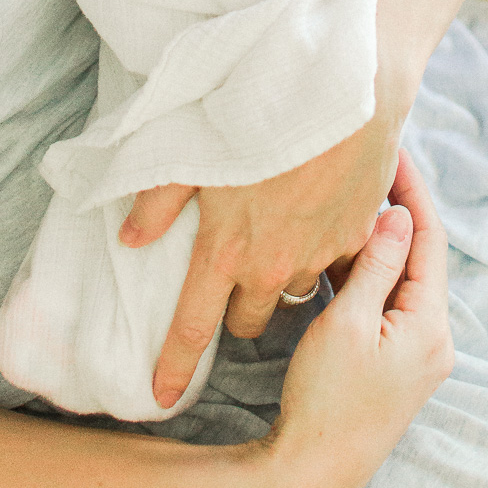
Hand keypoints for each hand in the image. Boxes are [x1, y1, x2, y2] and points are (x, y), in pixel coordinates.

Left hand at [122, 94, 407, 409]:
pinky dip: (325, 254)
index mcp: (226, 250)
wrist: (341, 91)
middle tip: (232, 276)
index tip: (161, 396)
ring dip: (281, 280)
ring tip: (278, 245)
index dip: (174, 366)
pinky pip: (336, 265)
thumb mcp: (193, 148)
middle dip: (237, 309)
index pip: (193, 329)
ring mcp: (319, 254)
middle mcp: (273, 265)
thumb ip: (158, 200)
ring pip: (293, 293)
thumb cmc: (259, 111)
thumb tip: (130, 238)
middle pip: (249, 320)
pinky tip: (320, 224)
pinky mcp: (357, 236)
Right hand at [264, 150, 454, 487]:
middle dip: (393, 208)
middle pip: (417, 254)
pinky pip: (385, 300)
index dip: (410, 191)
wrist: (313, 472)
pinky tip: (339, 247)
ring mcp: (413, 351)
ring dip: (376, 240)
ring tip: (347, 194)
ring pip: (398, 276)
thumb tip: (398, 214)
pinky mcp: (392, 361)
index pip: (428, 238)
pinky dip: (366, 272)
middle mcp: (432, 336)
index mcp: (430, 324)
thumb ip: (376, 266)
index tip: (391, 151)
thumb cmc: (327, 399)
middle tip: (367, 163)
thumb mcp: (347, 323)